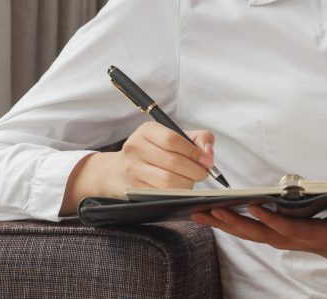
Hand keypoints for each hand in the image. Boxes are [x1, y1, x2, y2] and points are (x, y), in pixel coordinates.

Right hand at [60, 122, 213, 213]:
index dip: (194, 151)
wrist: (118, 171)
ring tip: (190, 182)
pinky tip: (178, 190)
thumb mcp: (170, 138)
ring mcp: (132, 169)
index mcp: (147, 131)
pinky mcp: (132, 188)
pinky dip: (175, 194)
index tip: (207, 161)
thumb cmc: (152, 153)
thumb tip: (208, 152)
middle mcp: (135, 147)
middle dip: (194, 171)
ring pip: (168, 181)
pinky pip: (160, 194)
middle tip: (202, 174)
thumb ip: (196, 139)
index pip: (173, 139)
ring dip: (186, 184)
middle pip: (173, 162)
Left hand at [190, 201, 326, 297]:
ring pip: (248, 234)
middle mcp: (291, 240)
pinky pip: (247, 231)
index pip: (288, 229)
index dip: (271, 219)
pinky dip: (227, 224)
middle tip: (210, 210)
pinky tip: (208, 215)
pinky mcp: (274, 236)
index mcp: (312, 236)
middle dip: (233, 223)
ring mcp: (281, 240)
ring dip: (222, 225)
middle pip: (258, 235)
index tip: (254, 206)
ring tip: (198, 213)